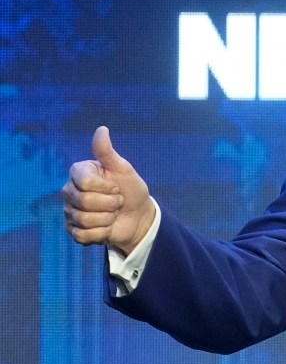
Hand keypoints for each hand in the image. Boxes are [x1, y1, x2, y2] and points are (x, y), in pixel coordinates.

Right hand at [61, 126, 155, 255]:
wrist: (138, 216)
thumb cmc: (131, 189)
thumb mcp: (123, 169)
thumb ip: (108, 152)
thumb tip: (101, 129)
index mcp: (79, 173)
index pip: (85, 182)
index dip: (107, 187)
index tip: (116, 186)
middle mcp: (69, 191)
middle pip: (84, 202)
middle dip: (110, 203)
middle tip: (117, 201)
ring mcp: (69, 211)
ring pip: (84, 219)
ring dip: (107, 218)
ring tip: (112, 214)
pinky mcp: (73, 230)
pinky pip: (83, 235)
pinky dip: (101, 232)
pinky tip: (106, 226)